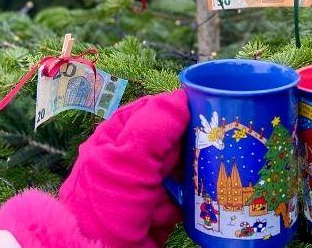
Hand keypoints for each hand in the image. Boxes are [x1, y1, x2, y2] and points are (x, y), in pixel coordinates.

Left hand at [57, 89, 188, 247]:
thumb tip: (181, 98)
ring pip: (186, 167)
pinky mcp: (162, 205)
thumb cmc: (105, 205)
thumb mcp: (127, 160)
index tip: (206, 114)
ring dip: (187, 179)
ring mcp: (149, 181)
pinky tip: (171, 213)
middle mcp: (135, 155)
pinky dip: (185, 203)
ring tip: (173, 192)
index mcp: (120, 134)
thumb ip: (153, 127)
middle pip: (177, 138)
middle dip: (189, 150)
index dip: (181, 110)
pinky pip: (186, 195)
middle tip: (190, 161)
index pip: (157, 109)